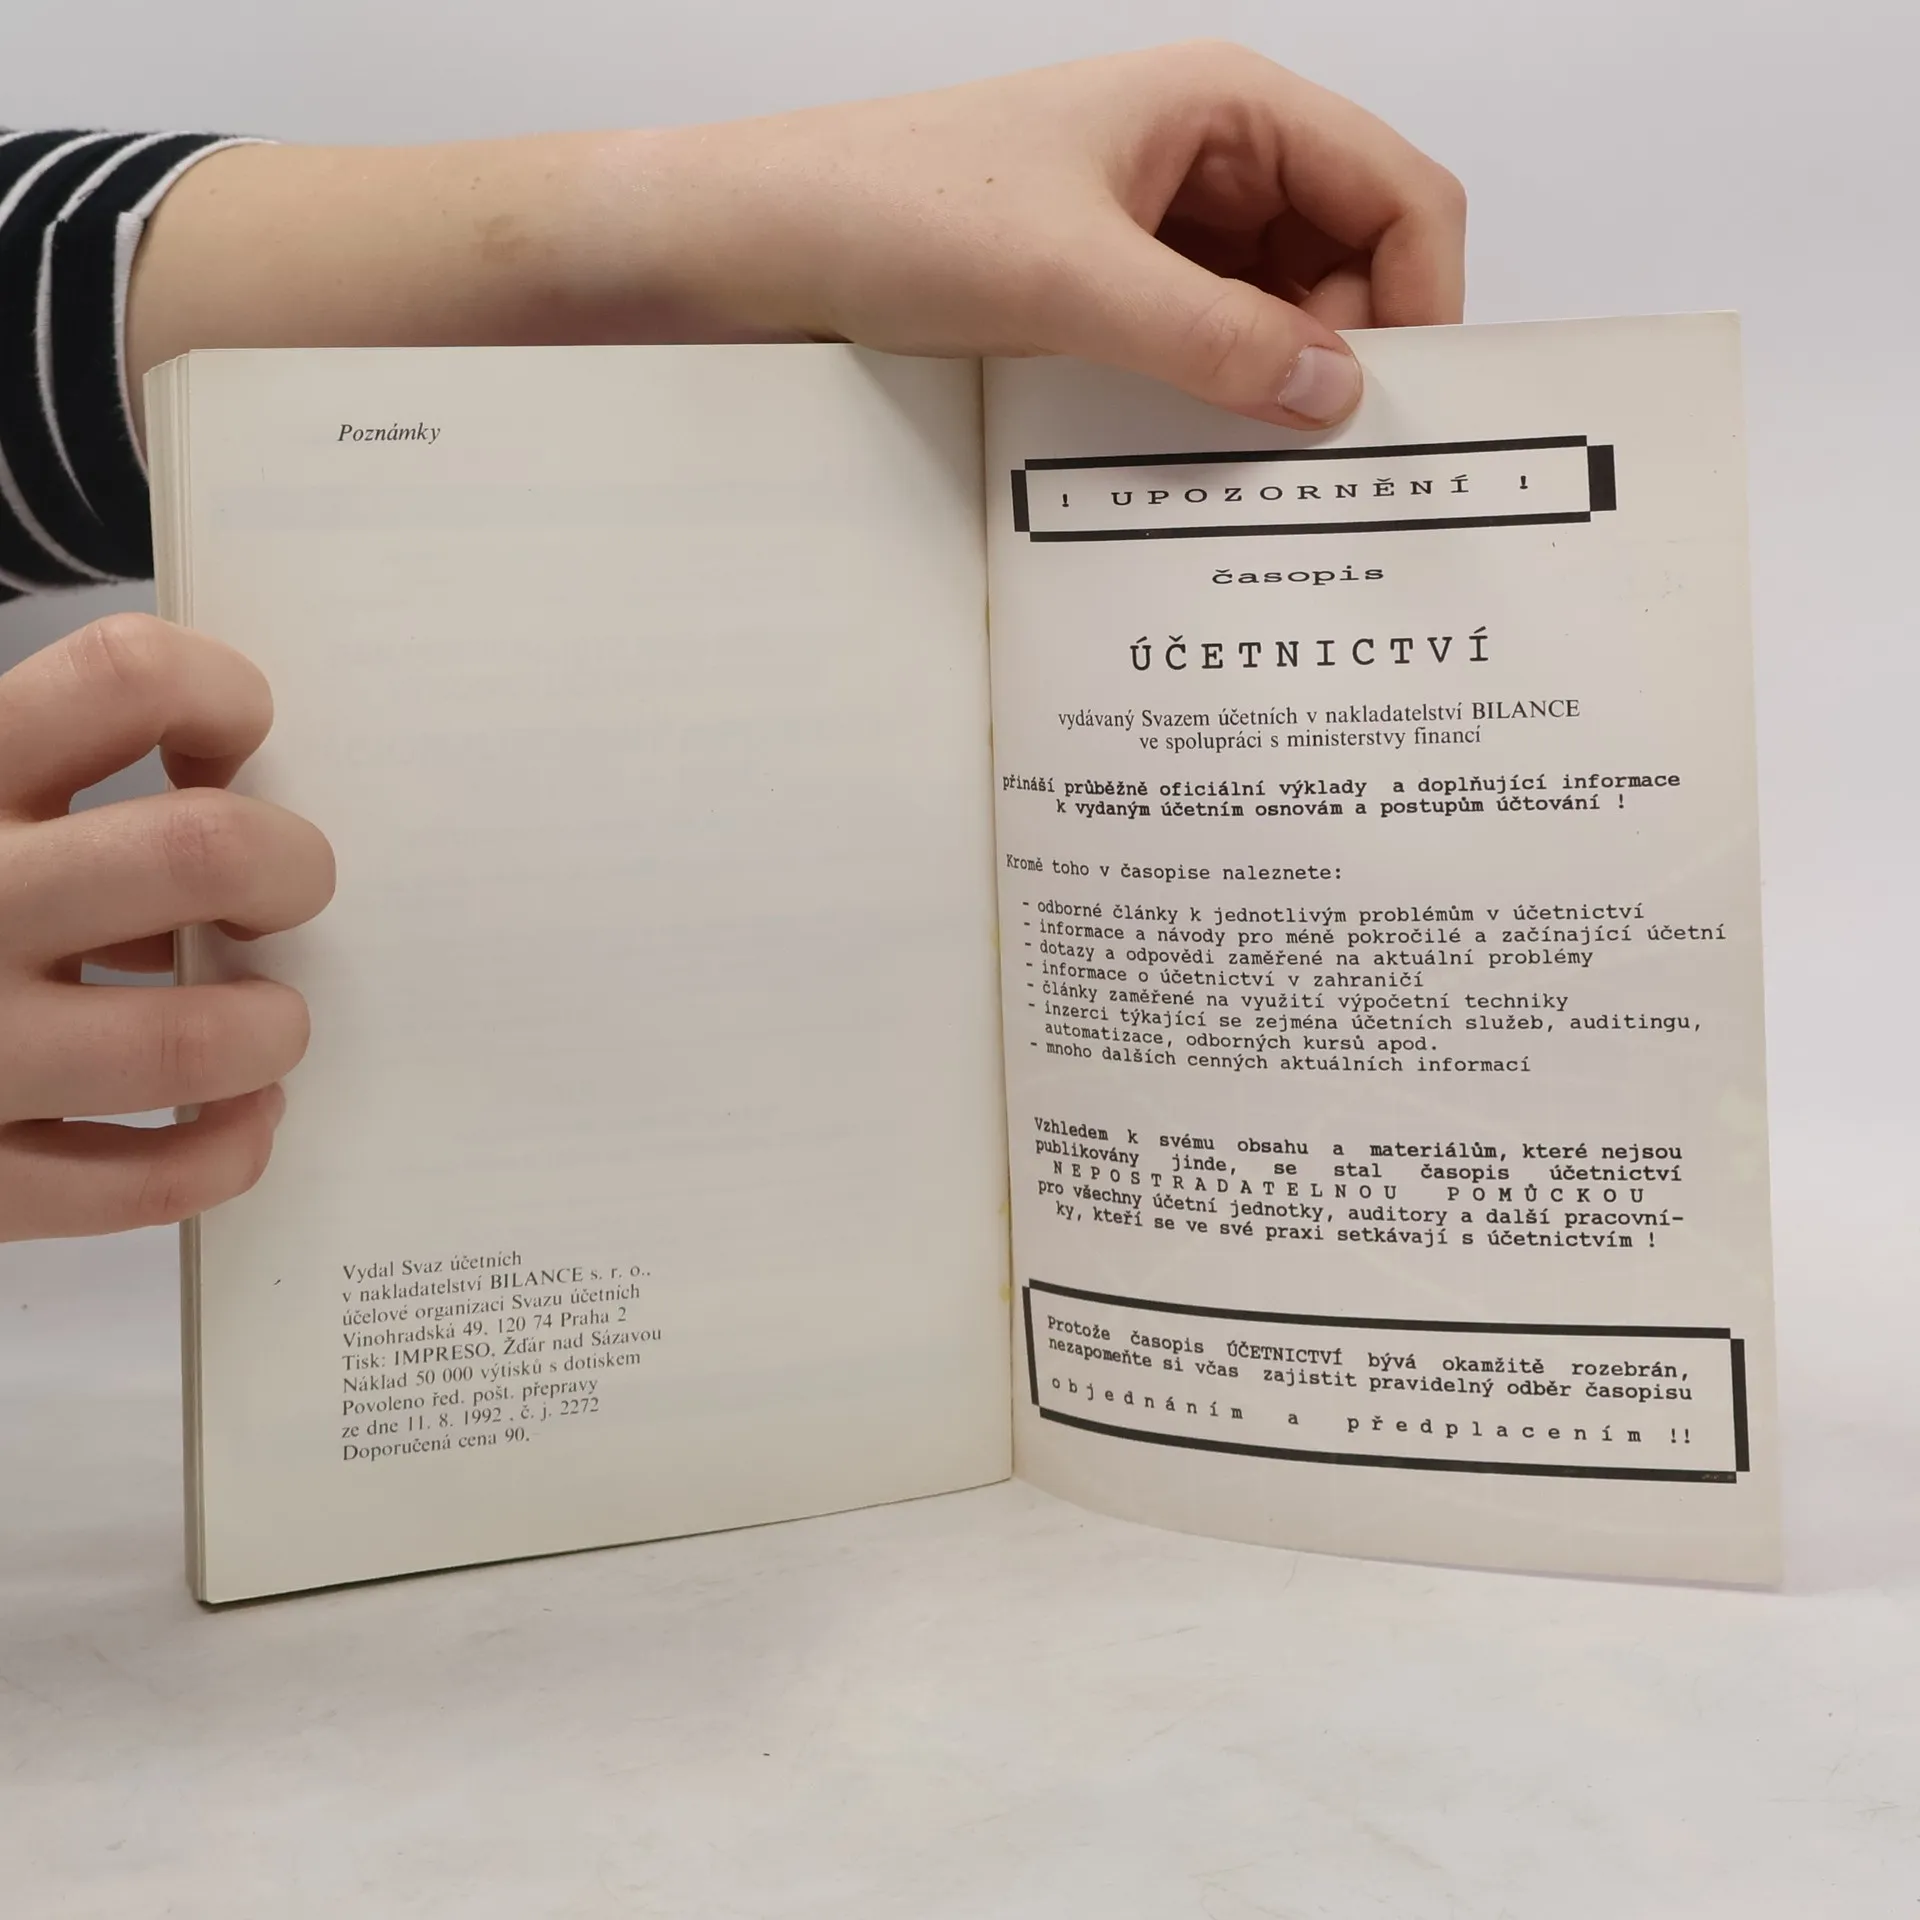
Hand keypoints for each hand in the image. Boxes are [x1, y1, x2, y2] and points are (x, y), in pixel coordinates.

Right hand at [0, 616, 333, 1239]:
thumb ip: (57, 777)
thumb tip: (245, 809)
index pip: (128, 675)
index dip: (227, 701)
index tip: (231, 753)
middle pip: (203, 851)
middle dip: (293, 868)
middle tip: (281, 899)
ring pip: (191, 1040)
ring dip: (270, 1029)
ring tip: (263, 1025)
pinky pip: (144, 1181)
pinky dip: (232, 1148)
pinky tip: (239, 1119)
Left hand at [127, 43, 1463, 437]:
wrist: (749, 245)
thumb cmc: (885, 207)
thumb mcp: (1069, 279)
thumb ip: (1214, 340)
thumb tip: (1341, 396)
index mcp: (1225, 110)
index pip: (1397, 193)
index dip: (1422, 301)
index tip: (1406, 415)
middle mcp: (1206, 167)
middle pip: (1350, 265)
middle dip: (1350, 362)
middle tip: (1330, 477)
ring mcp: (1158, 234)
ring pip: (1277, 320)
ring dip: (1276, 394)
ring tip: (1256, 485)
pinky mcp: (1106, 296)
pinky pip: (1201, 353)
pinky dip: (1212, 406)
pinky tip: (1193, 467)